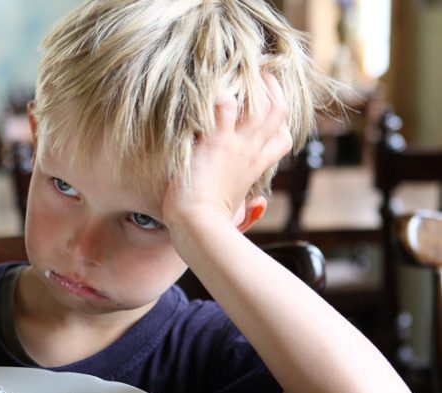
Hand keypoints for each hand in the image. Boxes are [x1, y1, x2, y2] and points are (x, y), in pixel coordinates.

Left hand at [162, 72, 291, 227]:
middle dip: (271, 88)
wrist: (200, 229)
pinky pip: (224, 107)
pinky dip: (219, 96)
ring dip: (249, 85)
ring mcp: (236, 146)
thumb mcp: (237, 215)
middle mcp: (251, 153)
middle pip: (278, 111)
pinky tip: (209, 90)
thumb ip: (250, 209)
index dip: (278, 120)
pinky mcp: (215, 143)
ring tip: (234, 72)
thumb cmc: (213, 226)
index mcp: (256, 168)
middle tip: (257, 73)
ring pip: (261, 104)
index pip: (281, 138)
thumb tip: (261, 203)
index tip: (267, 105)